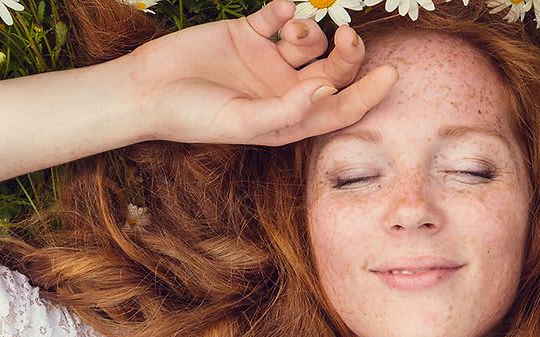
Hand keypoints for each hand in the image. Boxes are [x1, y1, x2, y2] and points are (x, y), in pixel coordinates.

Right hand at [124, 0, 397, 145]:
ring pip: (311, 42)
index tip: (392, 73)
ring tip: (293, 31)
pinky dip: (286, 10)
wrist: (147, 90)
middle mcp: (286, 91)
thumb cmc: (194, 117)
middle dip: (349, 54)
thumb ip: (288, 109)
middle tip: (350, 36)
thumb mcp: (244, 122)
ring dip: (312, 31)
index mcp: (292, 119)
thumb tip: (329, 89)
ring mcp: (270, 61)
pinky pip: (279, 16)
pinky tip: (279, 11)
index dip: (369, 94)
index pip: (341, 108)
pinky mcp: (250, 33)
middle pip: (335, 70)